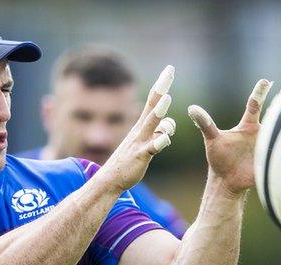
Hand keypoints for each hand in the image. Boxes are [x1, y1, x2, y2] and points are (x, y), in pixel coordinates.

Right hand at [99, 65, 176, 192]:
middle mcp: (141, 129)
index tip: (169, 69)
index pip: (152, 100)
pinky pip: (152, 147)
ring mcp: (140, 141)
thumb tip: (169, 125)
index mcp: (142, 125)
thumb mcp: (145, 142)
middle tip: (170, 71)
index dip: (161, 84)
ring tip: (167, 98)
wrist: (111, 179)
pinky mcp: (140, 155)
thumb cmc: (130, 160)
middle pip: (153, 104)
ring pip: (152, 123)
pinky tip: (165, 139)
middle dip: (162, 87)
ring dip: (159, 110)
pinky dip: (159, 141)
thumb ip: (158, 132)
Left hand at [188, 79, 272, 196]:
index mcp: (248, 126)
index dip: (259, 93)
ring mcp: (268, 147)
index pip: (254, 106)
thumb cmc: (219, 158)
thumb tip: (191, 108)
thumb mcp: (212, 140)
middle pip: (275, 118)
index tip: (264, 81)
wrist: (227, 180)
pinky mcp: (271, 162)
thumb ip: (205, 124)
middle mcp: (261, 134)